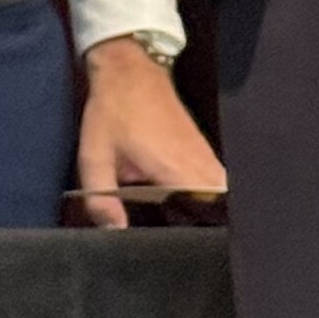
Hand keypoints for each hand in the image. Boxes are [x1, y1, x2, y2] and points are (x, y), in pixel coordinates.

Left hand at [75, 37, 227, 229]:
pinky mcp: (202, 146)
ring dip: (214, 209)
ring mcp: (204, 152)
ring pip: (224, 189)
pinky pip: (217, 177)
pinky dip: (212, 193)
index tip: (197, 246)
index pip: (205, 208)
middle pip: (222, 202)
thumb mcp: (94, 158)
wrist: (130, 71)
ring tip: (197, 227)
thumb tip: (114, 233)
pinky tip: (194, 204)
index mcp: (173, 168)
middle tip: (197, 242)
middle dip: (214, 223)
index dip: (205, 230)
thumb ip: (102, 199)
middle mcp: (197, 162)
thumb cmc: (111, 114)